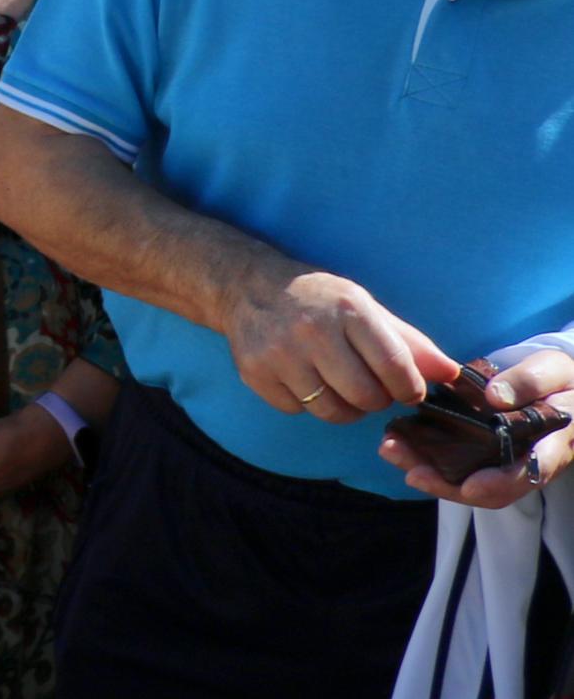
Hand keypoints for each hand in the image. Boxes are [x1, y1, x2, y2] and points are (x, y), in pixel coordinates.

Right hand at [229, 267, 450, 420]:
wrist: (248, 287)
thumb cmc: (318, 299)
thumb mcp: (365, 308)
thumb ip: (409, 343)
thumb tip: (452, 374)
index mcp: (348, 309)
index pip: (395, 367)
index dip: (410, 389)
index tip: (409, 391)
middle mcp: (312, 331)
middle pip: (365, 396)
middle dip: (378, 400)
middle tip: (373, 389)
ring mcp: (279, 354)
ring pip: (332, 411)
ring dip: (346, 408)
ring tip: (342, 388)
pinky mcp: (255, 373)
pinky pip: (297, 410)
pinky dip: (309, 403)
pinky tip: (307, 381)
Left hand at [384, 347, 573, 507]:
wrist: (558, 386)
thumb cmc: (558, 379)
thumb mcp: (552, 370)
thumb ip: (530, 381)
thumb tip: (496, 397)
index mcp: (555, 443)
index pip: (532, 469)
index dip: (503, 482)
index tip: (471, 486)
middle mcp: (531, 462)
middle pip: (495, 488)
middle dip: (451, 485)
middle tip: (413, 473)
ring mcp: (507, 464)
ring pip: (472, 484)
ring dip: (431, 475)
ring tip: (393, 452)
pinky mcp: (486, 457)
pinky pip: (459, 468)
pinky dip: (429, 462)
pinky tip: (399, 445)